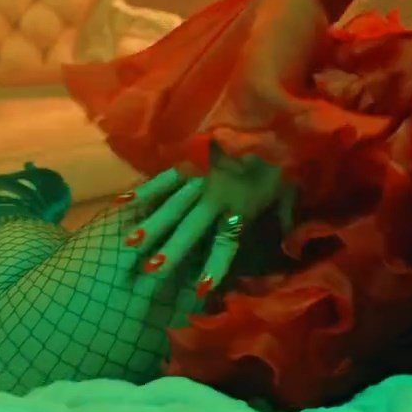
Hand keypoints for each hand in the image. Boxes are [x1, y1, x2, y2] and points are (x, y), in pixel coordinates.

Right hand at [115, 149, 295, 298]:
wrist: (273, 124)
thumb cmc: (280, 165)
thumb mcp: (289, 193)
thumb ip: (284, 219)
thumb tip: (290, 249)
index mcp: (241, 206)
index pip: (226, 241)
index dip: (214, 264)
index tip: (202, 288)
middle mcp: (216, 195)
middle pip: (192, 226)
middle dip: (174, 247)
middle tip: (154, 269)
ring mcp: (200, 178)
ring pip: (173, 204)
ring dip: (153, 224)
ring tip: (131, 242)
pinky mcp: (189, 163)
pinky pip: (165, 178)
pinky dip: (145, 191)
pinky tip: (121, 204)